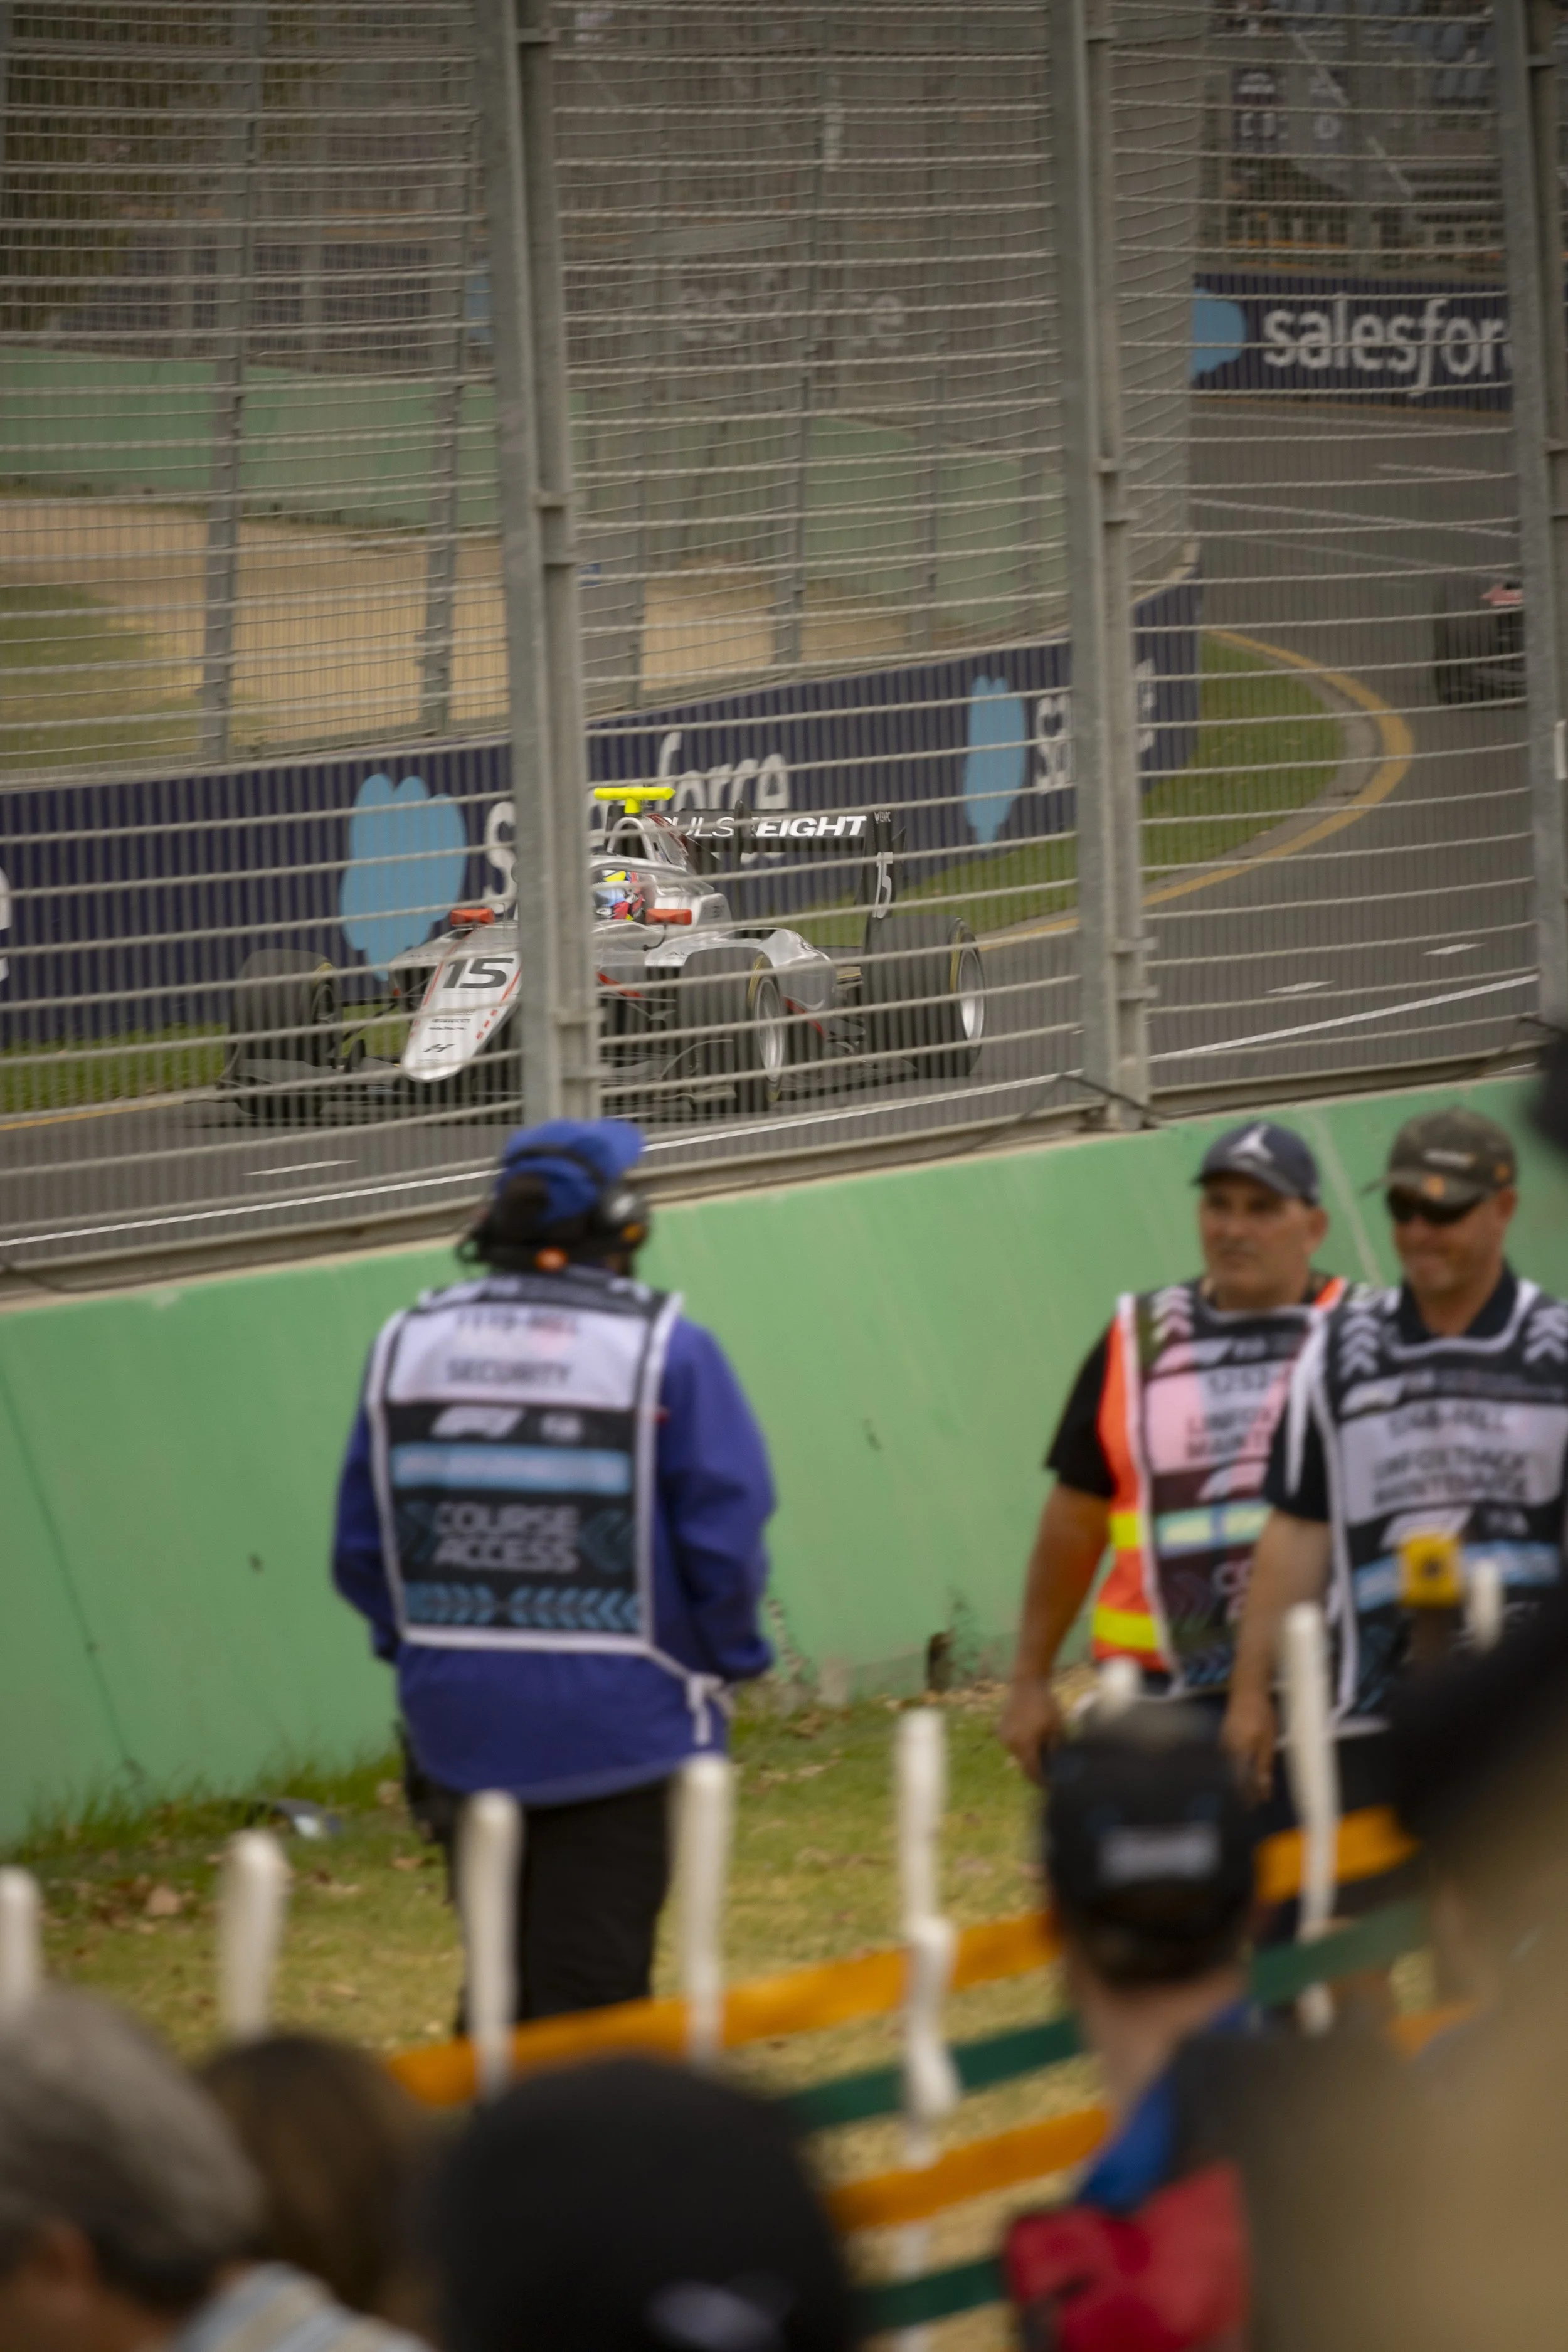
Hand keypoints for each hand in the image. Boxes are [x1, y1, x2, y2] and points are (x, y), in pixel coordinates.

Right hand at [999, 1675, 1063, 1780]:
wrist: (1027, 1683)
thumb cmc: (1045, 1705)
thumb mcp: (1056, 1728)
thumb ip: (1055, 1750)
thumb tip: (1056, 1766)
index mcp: (1024, 1745)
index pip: (1033, 1772)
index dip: (1043, 1781)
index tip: (1053, 1785)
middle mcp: (1010, 1744)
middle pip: (1024, 1765)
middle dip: (1036, 1771)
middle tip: (1049, 1773)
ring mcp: (1003, 1736)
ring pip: (1018, 1755)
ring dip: (1028, 1758)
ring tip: (1042, 1755)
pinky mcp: (1000, 1729)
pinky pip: (1012, 1744)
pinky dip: (1022, 1747)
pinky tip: (1033, 1740)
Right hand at [1221, 1686, 1276, 1804]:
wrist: (1247, 1690)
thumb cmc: (1261, 1714)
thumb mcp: (1267, 1741)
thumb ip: (1264, 1766)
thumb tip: (1263, 1789)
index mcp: (1237, 1753)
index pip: (1240, 1783)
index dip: (1246, 1797)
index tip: (1253, 1809)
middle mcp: (1225, 1751)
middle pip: (1232, 1778)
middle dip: (1241, 1792)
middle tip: (1250, 1805)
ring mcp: (1222, 1744)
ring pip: (1228, 1769)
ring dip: (1237, 1781)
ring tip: (1247, 1793)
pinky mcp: (1222, 1739)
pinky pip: (1227, 1761)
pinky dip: (1234, 1770)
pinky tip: (1240, 1773)